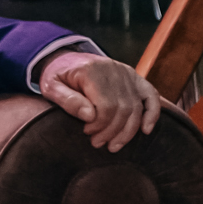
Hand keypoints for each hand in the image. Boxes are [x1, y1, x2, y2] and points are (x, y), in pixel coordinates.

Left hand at [37, 51, 160, 152]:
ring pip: (136, 107)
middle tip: (97, 143)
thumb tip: (89, 116)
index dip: (99, 125)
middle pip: (123, 109)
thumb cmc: (56, 76)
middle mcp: (113, 70)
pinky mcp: (134, 76)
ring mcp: (126, 73)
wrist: (64, 58)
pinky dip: (152, 113)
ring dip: (127, 131)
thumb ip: (67, 100)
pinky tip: (145, 130)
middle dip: (112, 131)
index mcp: (92, 71)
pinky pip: (150, 95)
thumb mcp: (50, 87)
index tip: (87, 132)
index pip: (106, 106)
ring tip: (113, 145)